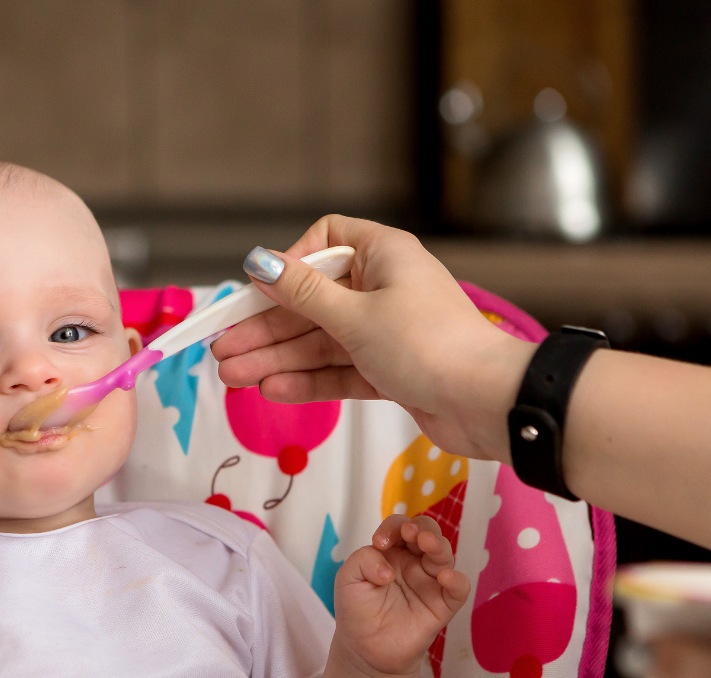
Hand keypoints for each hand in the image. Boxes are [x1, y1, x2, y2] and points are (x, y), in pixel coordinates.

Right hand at [211, 215, 534, 461]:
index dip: (289, 264)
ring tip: (233, 378)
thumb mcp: (355, 316)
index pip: (326, 241)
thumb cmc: (429, 345)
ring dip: (277, 359)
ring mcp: (387, 332)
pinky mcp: (391, 371)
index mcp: (385, 255)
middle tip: (223, 352)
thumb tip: (259, 261)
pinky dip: (308, 380)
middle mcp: (385, 288)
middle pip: (312, 302)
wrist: (487, 403)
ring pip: (320, 342)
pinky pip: (339, 370)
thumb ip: (302, 294)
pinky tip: (272, 390)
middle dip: (266, 329)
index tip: (260, 291)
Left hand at [332, 514, 470, 677]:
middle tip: (409, 534)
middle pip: (428, 533)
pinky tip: (446, 577)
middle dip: (422, 528)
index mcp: (393, 552)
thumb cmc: (356, 611)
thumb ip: (362, 561)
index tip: (379, 543)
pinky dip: (457, 581)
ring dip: (438, 545)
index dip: (393, 528)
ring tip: (427, 543)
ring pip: (444, 555)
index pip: (400, 528)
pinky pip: (459, 590)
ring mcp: (430, 583)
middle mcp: (414, 563)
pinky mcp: (442, 606)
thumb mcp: (348, 579)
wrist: (364, 650)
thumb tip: (388, 570)